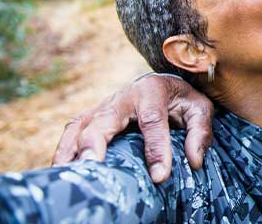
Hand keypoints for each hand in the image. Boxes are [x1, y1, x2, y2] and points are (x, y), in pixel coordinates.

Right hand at [51, 74, 213, 182]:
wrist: (162, 85)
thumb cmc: (181, 100)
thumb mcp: (199, 109)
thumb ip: (200, 132)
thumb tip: (194, 160)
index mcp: (152, 90)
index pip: (152, 120)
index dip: (156, 148)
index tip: (160, 176)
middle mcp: (123, 96)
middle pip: (104, 120)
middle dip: (96, 143)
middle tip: (94, 167)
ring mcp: (102, 106)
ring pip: (81, 126)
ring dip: (72, 150)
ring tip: (70, 175)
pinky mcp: (90, 117)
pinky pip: (71, 132)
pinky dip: (63, 150)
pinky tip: (61, 172)